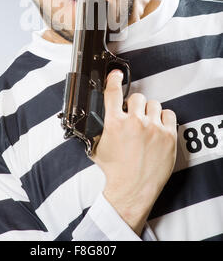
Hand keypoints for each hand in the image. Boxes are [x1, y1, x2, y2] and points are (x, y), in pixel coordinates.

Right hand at [91, 69, 176, 235]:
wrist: (133, 190)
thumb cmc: (115, 172)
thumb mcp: (97, 147)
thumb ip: (98, 129)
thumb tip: (96, 117)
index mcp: (114, 123)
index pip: (113, 92)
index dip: (114, 79)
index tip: (116, 75)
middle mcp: (134, 122)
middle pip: (137, 97)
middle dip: (135, 105)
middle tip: (135, 117)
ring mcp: (153, 128)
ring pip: (154, 104)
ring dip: (150, 112)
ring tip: (147, 125)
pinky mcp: (168, 136)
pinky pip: (169, 115)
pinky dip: (164, 119)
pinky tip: (158, 128)